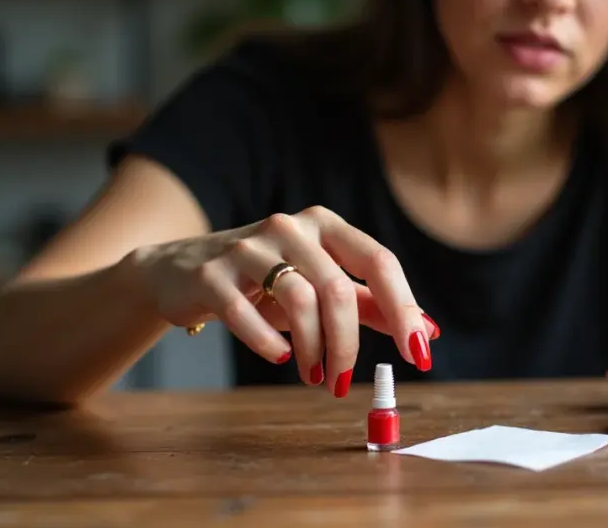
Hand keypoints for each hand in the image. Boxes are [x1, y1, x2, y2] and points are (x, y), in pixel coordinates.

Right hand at [128, 206, 437, 396]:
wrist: (180, 272)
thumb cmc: (263, 283)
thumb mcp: (320, 287)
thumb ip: (371, 305)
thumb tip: (427, 331)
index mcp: (326, 226)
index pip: (379, 261)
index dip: (404, 308)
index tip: (419, 353)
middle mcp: (291, 228)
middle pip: (338, 289)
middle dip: (347, 345)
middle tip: (343, 381)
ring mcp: (248, 247)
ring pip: (299, 300)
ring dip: (313, 349)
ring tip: (313, 375)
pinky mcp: (211, 274)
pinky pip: (246, 313)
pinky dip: (268, 342)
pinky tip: (280, 356)